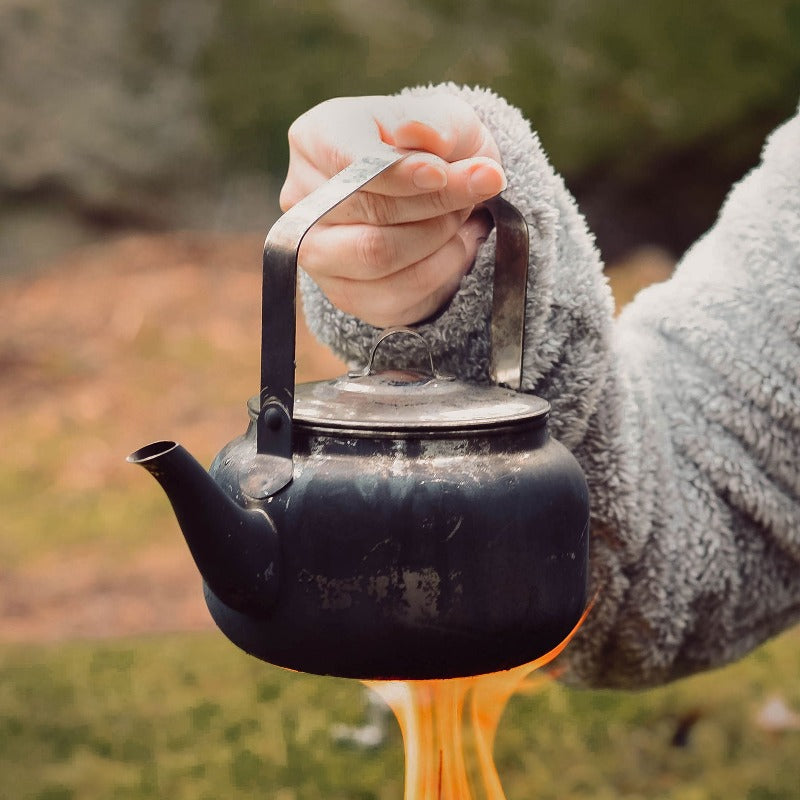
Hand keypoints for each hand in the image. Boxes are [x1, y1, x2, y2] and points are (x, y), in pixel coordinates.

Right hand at [280, 94, 505, 326]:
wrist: (437, 198)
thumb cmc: (435, 151)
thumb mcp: (447, 122)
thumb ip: (440, 125)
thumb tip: (436, 140)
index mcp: (314, 138)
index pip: (347, 161)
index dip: (399, 173)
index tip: (442, 175)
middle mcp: (302, 200)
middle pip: (368, 210)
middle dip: (434, 203)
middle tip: (474, 191)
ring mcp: (316, 253)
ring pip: (377, 256)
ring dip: (437, 237)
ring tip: (463, 216)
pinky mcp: (344, 294)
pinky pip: (395, 294)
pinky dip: (440, 270)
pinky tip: (456, 245)